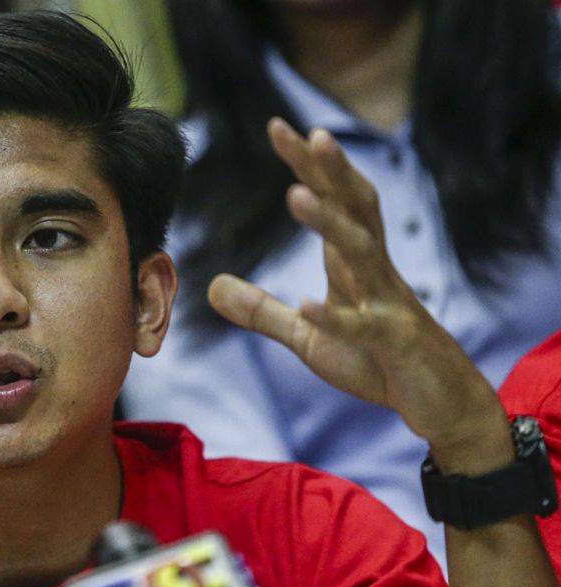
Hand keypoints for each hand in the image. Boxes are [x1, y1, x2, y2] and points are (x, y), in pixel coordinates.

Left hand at [207, 118, 509, 471]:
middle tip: (309, 132)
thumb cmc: (374, 359)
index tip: (278, 126)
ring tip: (297, 197)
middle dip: (331, 171)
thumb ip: (262, 310)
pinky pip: (364, 326)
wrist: (436, 400)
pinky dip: (338, 317)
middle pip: (354, 208)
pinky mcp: (392, 341)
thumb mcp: (307, 336)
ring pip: (360, 253)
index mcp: (351, 262)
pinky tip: (311, 305)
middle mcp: (372, 270)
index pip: (331, 200)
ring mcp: (386, 302)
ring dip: (330, 224)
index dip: (308, 164)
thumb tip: (211, 285)